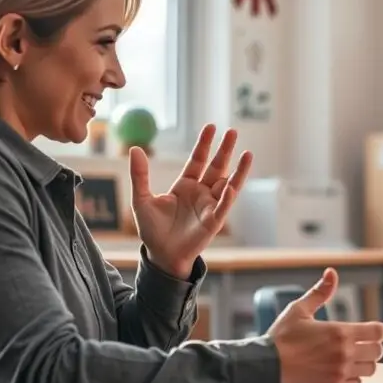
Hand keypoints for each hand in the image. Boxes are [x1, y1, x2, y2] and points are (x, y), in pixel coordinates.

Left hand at [129, 124, 251, 278]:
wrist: (160, 256)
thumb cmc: (152, 229)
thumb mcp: (142, 199)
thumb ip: (140, 175)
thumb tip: (135, 149)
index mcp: (185, 186)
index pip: (197, 160)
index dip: (204, 144)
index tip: (211, 127)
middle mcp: (201, 193)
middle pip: (216, 167)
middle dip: (225, 150)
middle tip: (233, 131)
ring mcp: (210, 206)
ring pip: (227, 184)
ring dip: (238, 171)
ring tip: (248, 153)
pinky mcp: (213, 222)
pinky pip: (223, 207)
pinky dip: (228, 196)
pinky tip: (233, 185)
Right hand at [267, 268, 382, 382]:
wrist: (266, 367)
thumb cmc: (281, 338)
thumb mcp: (299, 310)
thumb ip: (320, 293)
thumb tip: (331, 273)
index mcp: (340, 331)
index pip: (376, 332)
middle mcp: (345, 353)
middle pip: (377, 351)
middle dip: (374, 346)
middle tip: (368, 345)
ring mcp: (341, 372)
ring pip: (370, 369)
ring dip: (366, 363)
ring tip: (356, 359)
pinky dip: (355, 378)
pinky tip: (345, 372)